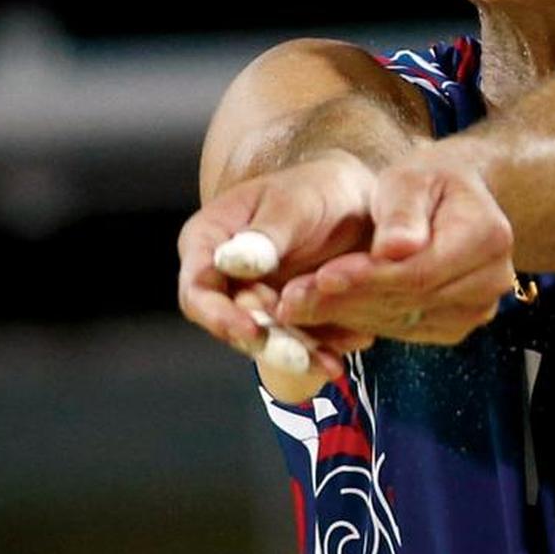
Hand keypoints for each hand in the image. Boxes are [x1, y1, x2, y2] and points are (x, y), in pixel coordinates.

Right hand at [177, 152, 375, 366]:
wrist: (355, 201)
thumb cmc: (317, 188)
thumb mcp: (294, 202)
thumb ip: (266, 234)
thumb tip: (233, 261)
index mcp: (209, 238)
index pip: (199, 289)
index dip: (220, 315)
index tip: (253, 329)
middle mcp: (223, 275)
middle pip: (231, 323)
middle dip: (266, 344)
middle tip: (300, 357)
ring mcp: (254, 300)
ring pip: (266, 340)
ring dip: (296, 356)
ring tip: (330, 365)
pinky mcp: (285, 318)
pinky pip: (296, 342)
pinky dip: (319, 351)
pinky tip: (342, 356)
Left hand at [276, 147, 515, 345]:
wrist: (450, 199)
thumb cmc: (426, 180)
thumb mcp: (410, 176)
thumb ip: (402, 212)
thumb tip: (396, 249)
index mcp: (487, 236)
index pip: (419, 271)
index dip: (367, 279)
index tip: (321, 275)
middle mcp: (491, 279)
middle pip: (409, 301)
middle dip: (346, 300)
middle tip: (291, 299)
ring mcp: (476, 308)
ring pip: (402, 321)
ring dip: (347, 315)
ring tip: (297, 305)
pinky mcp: (455, 324)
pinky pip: (403, 330)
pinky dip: (362, 321)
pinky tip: (327, 308)